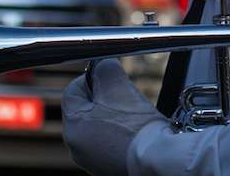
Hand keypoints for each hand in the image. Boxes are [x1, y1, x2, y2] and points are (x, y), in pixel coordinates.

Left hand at [62, 59, 169, 175]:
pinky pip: (111, 143)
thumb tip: (102, 64)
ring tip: (133, 115)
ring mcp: (93, 161)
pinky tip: (136, 132)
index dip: (92, 79)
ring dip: (114, 117)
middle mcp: (77, 148)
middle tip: (123, 96)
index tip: (109, 78)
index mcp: (72, 127)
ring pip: (99, 127)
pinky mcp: (110, 167)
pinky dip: (122, 135)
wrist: (157, 158)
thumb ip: (104, 68)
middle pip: (86, 110)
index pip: (72, 91)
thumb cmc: (136, 125)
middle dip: (104, 99)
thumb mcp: (117, 85)